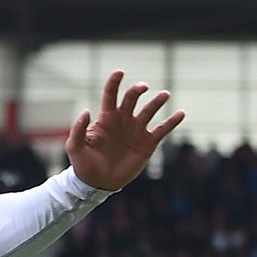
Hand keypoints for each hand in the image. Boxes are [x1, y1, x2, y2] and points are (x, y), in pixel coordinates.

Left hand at [66, 71, 184, 190]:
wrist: (97, 184)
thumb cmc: (84, 165)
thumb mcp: (75, 147)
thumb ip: (78, 129)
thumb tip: (86, 111)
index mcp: (106, 118)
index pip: (111, 95)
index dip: (115, 82)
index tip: (120, 72)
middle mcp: (123, 120)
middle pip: (132, 98)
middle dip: (137, 90)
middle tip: (143, 87)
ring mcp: (137, 130)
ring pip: (150, 110)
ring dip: (157, 101)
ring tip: (165, 95)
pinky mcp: (147, 143)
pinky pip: (162, 129)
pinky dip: (172, 121)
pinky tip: (181, 114)